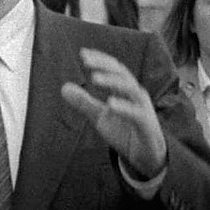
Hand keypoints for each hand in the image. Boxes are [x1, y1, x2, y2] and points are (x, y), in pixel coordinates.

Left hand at [61, 48, 166, 197]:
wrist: (144, 157)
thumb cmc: (125, 132)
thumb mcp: (100, 116)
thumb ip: (84, 102)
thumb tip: (63, 87)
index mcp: (125, 91)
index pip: (114, 69)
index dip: (100, 60)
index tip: (82, 53)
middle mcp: (136, 95)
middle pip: (122, 74)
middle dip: (105, 65)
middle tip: (85, 60)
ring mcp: (143, 109)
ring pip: (131, 89)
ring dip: (113, 82)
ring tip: (94, 78)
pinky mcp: (147, 126)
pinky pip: (137, 114)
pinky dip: (124, 107)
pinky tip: (110, 104)